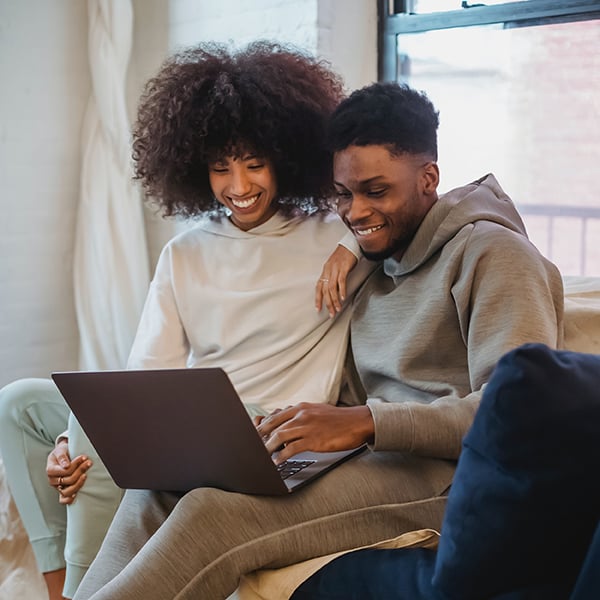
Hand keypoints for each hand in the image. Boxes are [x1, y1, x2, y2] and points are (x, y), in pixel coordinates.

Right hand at [46, 439, 92, 504]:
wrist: (63, 454)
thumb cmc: (62, 452)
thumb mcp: (60, 450)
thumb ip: (62, 457)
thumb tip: (66, 465)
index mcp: (50, 470)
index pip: (64, 471)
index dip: (75, 465)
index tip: (84, 457)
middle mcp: (53, 480)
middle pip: (67, 480)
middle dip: (80, 471)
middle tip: (88, 463)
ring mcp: (57, 486)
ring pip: (66, 491)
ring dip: (79, 483)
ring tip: (85, 475)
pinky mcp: (62, 490)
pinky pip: (63, 499)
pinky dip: (69, 499)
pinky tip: (76, 495)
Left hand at [256, 403, 373, 462]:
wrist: (357, 422)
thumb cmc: (338, 419)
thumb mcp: (316, 411)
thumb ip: (299, 415)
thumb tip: (285, 422)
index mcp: (301, 407)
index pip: (275, 416)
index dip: (262, 426)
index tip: (255, 435)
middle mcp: (301, 414)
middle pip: (273, 425)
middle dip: (261, 437)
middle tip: (253, 447)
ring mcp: (307, 427)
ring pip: (279, 436)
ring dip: (268, 447)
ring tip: (262, 456)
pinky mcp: (314, 440)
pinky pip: (292, 448)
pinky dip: (281, 455)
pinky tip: (277, 461)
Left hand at [315, 245, 357, 316]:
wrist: (350, 244)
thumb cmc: (344, 256)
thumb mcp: (335, 267)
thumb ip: (333, 277)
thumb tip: (333, 290)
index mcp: (325, 271)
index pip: (318, 287)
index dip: (318, 299)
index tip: (318, 309)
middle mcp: (328, 270)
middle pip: (325, 290)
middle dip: (328, 303)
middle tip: (331, 313)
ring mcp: (335, 269)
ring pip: (332, 288)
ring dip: (335, 300)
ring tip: (337, 309)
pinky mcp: (343, 267)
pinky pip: (341, 281)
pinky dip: (341, 291)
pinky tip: (343, 298)